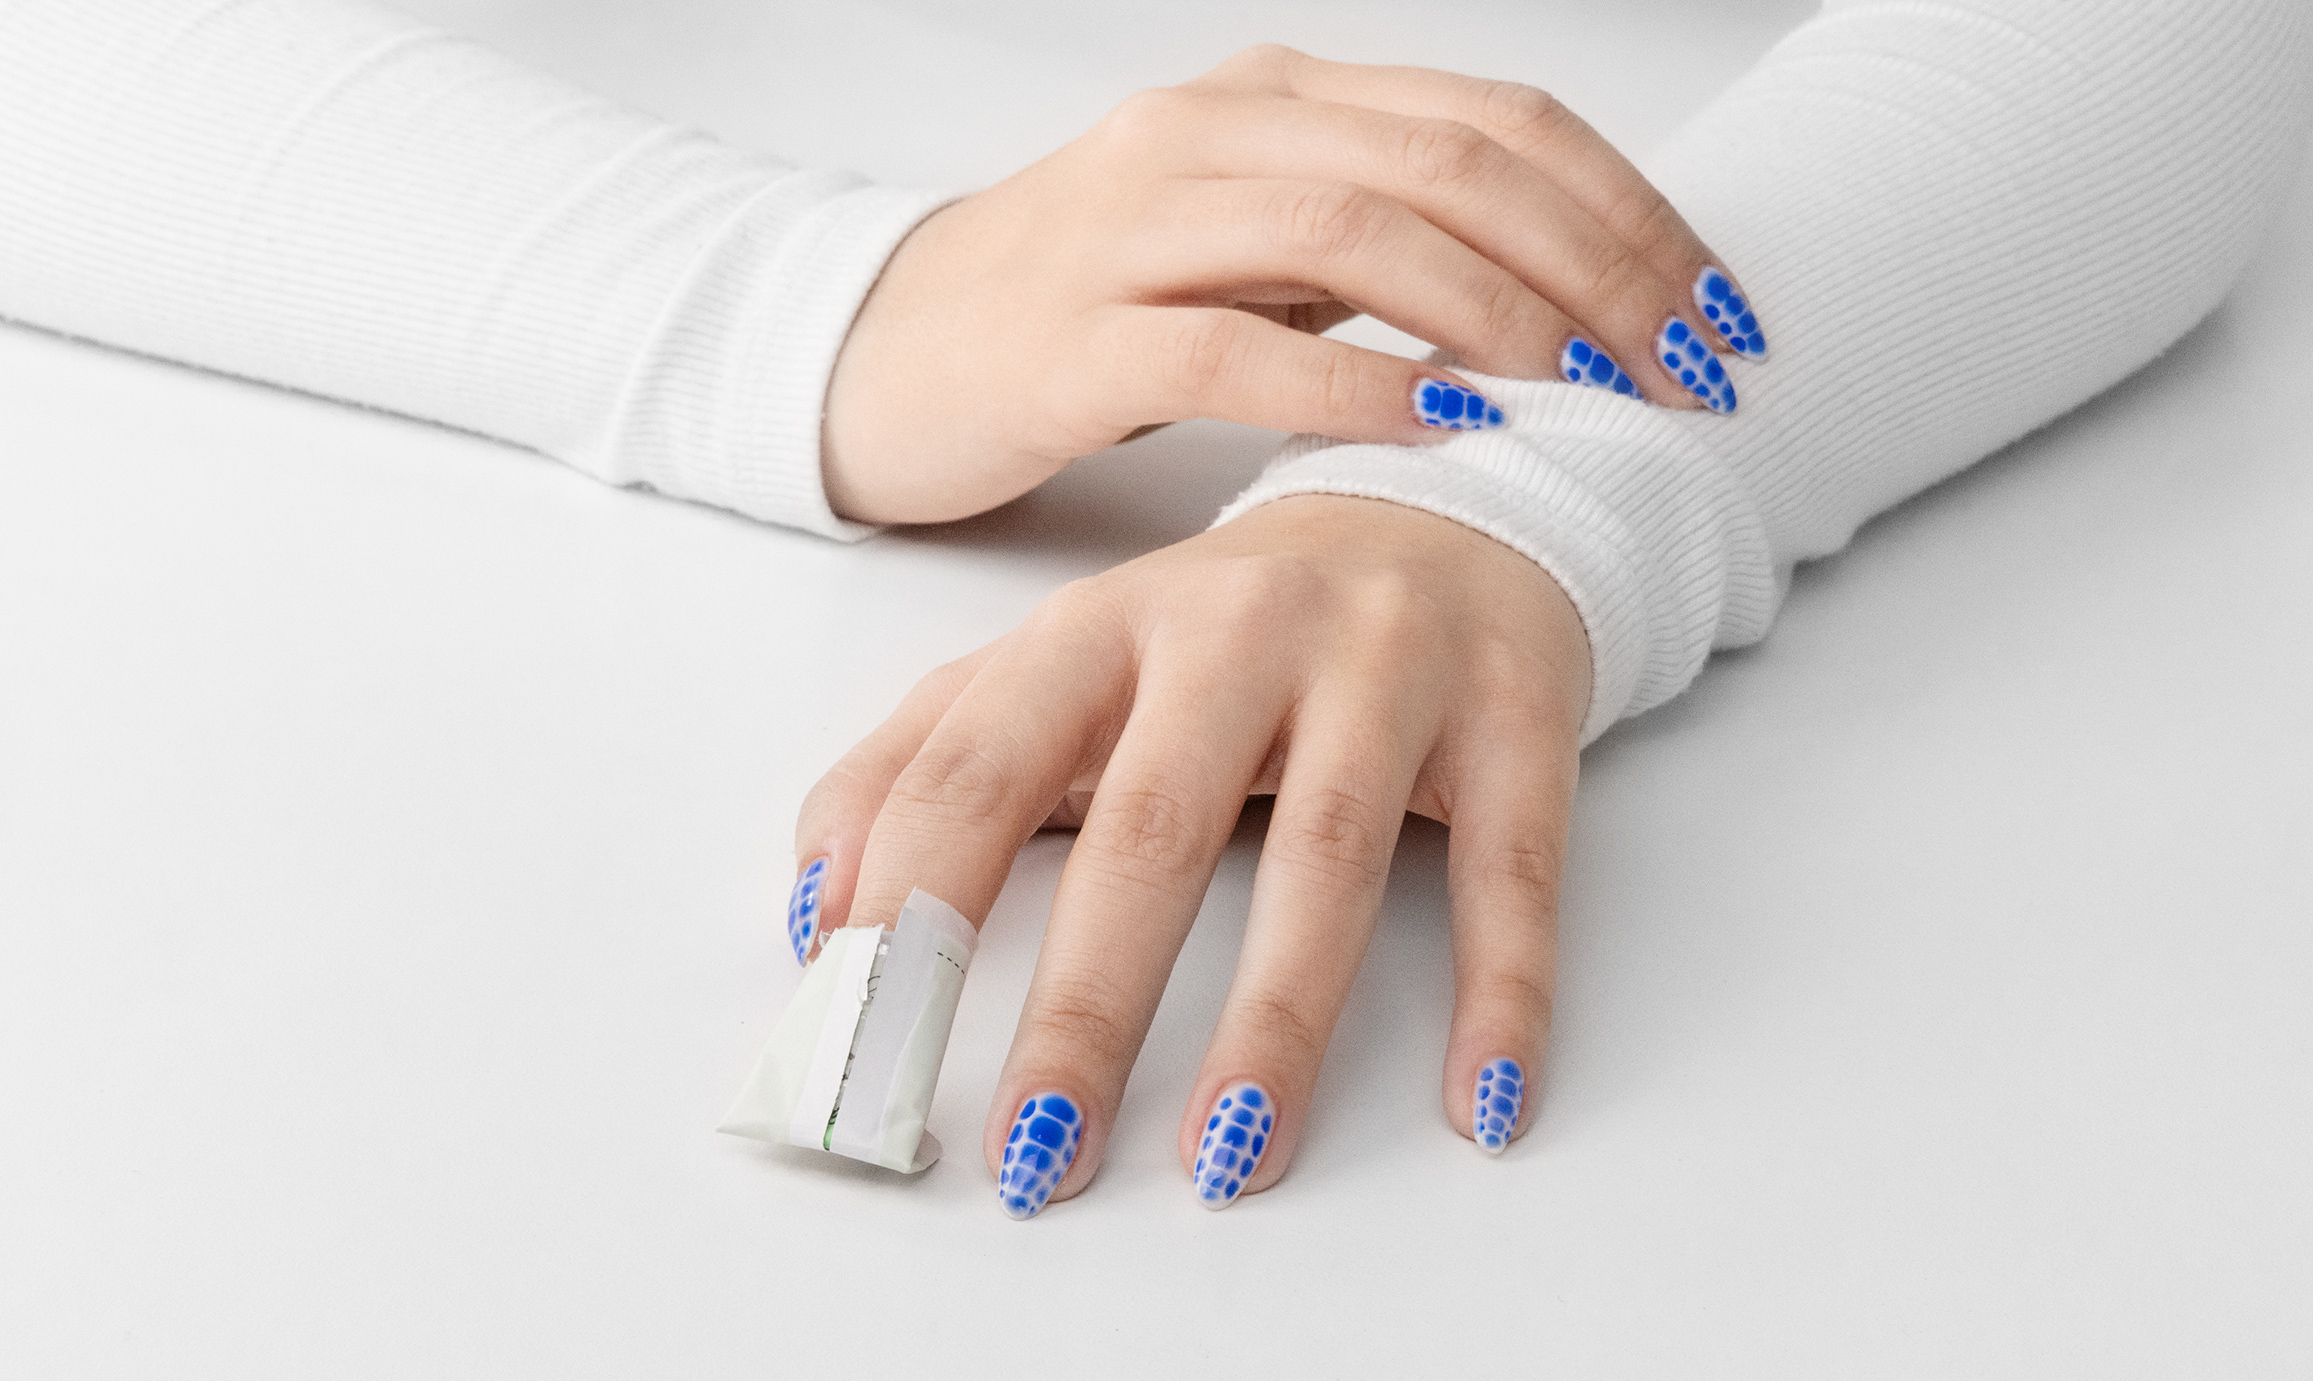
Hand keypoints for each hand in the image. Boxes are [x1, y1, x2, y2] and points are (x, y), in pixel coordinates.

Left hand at [786, 495, 1592, 1213]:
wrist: (1443, 499)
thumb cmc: (1221, 626)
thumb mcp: (1056, 665)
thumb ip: (916, 766)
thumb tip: (810, 915)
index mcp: (1099, 625)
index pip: (980, 765)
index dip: (915, 904)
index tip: (867, 1045)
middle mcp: (1237, 629)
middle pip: (1152, 826)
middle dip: (1085, 1003)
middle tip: (1036, 1153)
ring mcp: (1385, 663)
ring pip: (1329, 852)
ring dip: (1276, 1020)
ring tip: (1229, 1160)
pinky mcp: (1513, 709)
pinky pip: (1510, 864)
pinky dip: (1505, 988)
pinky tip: (1482, 1101)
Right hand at [821, 44, 1765, 524]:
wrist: (879, 354)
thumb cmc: (1078, 315)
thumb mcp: (1246, 251)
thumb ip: (1376, 251)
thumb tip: (1557, 308)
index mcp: (1270, 101)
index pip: (1493, 122)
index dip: (1626, 208)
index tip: (1718, 310)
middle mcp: (1208, 135)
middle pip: (1449, 165)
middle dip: (1597, 267)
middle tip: (1689, 371)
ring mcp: (1133, 227)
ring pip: (1354, 231)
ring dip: (1498, 315)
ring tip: (1589, 396)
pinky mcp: (1070, 338)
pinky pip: (1230, 345)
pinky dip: (1350, 382)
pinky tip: (1438, 425)